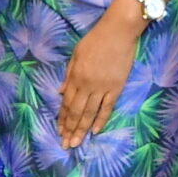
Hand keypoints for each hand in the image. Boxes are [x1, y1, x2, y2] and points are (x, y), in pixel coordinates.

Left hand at [56, 7, 142, 149]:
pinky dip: (101, 120)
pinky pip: (107, 107)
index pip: (66, 102)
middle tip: (65, 145)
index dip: (62, 118)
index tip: (59, 131)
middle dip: (70, 129)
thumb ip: (69, 75)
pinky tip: (95, 131)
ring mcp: (102, 87)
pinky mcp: (117, 87)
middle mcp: (87, 85)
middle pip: (76, 112)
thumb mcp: (76, 54)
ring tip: (76, 143)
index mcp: (75, 76)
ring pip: (90, 113)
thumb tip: (61, 93)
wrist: (119, 31)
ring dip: (82, 129)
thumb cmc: (96, 39)